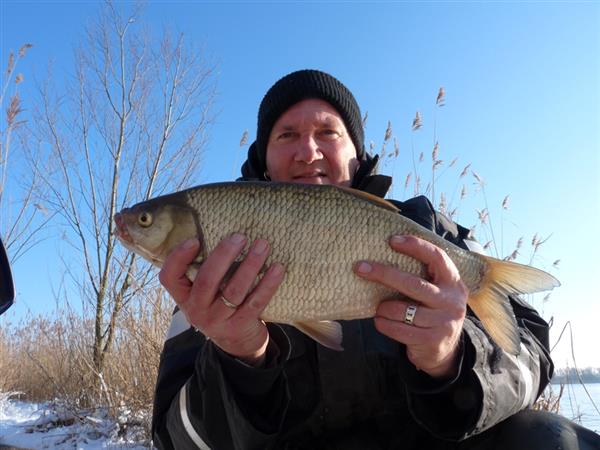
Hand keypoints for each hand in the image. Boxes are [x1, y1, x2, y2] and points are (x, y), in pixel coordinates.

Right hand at [159, 233, 284, 365]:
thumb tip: (217, 228)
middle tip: (240, 236)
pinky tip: (278, 268)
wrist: (236, 342)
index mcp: (183, 296)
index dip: (179, 257)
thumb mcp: (203, 292)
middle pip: (206, 280)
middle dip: (224, 255)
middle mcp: (196, 309)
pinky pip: (256, 302)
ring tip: (263, 245)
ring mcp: (218, 320)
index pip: (169, 277)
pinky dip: (268, 284)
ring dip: (250, 265)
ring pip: (234, 290)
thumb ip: (203, 269)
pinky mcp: (241, 325)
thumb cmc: (218, 303)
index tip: (194, 239)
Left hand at [355, 235, 466, 378]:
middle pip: (414, 284)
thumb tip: (384, 254)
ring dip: (383, 308)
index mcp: (452, 282)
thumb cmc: (430, 312)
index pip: (436, 257)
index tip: (392, 240)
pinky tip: (380, 321)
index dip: (415, 246)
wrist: (445, 351)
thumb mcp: (435, 292)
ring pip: (403, 310)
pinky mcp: (432, 341)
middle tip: (360, 267)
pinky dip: (384, 324)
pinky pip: (399, 330)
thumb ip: (421, 276)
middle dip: (384, 274)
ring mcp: (444, 322)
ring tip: (378, 308)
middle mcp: (451, 301)